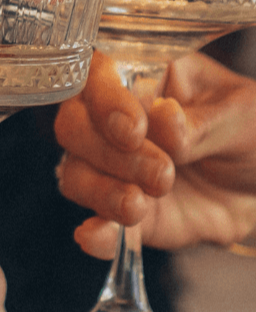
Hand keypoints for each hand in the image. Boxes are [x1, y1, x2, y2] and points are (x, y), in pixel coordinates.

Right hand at [54, 51, 255, 258]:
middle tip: (161, 173)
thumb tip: (162, 117)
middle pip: (74, 127)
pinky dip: (94, 232)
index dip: (105, 101)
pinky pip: (93, 223)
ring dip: (103, 192)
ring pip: (75, 174)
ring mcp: (110, 168)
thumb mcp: (244, 115)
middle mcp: (111, 120)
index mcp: (141, 78)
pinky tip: (97, 235)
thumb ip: (202, 121)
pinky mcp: (118, 211)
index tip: (134, 129)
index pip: (98, 76)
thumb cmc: (251, 134)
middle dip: (110, 153)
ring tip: (141, 204)